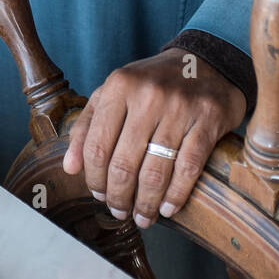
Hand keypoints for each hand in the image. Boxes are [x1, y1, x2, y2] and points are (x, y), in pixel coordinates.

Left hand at [62, 48, 245, 228]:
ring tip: (142, 216)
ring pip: (155, 171)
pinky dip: (176, 194)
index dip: (95, 179)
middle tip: (119, 212)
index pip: (97, 145)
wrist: (204, 62)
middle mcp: (148, 94)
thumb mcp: (115, 93)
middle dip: (119, 197)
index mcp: (120, 86)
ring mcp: (179, 107)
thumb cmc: (152, 83)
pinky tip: (168, 208)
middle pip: (124, 163)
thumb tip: (70, 168)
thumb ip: (88, 126)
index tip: (98, 195)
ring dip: (146, 203)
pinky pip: (188, 167)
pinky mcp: (207, 119)